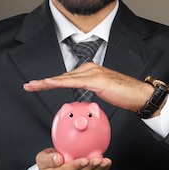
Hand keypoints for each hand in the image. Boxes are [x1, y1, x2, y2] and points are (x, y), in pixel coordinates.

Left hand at [23, 62, 153, 111]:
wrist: (139, 95)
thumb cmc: (125, 95)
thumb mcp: (103, 93)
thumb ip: (91, 92)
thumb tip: (82, 100)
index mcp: (91, 71)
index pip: (66, 77)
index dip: (51, 82)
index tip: (37, 86)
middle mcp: (90, 69)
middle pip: (62, 76)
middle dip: (44, 82)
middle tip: (29, 86)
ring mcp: (93, 73)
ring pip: (65, 78)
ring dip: (47, 82)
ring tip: (33, 86)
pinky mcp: (97, 80)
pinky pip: (74, 82)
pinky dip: (60, 82)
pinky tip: (49, 84)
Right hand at [36, 148, 111, 169]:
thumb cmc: (47, 164)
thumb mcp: (42, 159)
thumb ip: (48, 159)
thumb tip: (58, 158)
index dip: (77, 165)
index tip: (84, 159)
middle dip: (91, 167)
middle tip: (98, 159)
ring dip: (99, 169)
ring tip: (105, 161)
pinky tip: (107, 163)